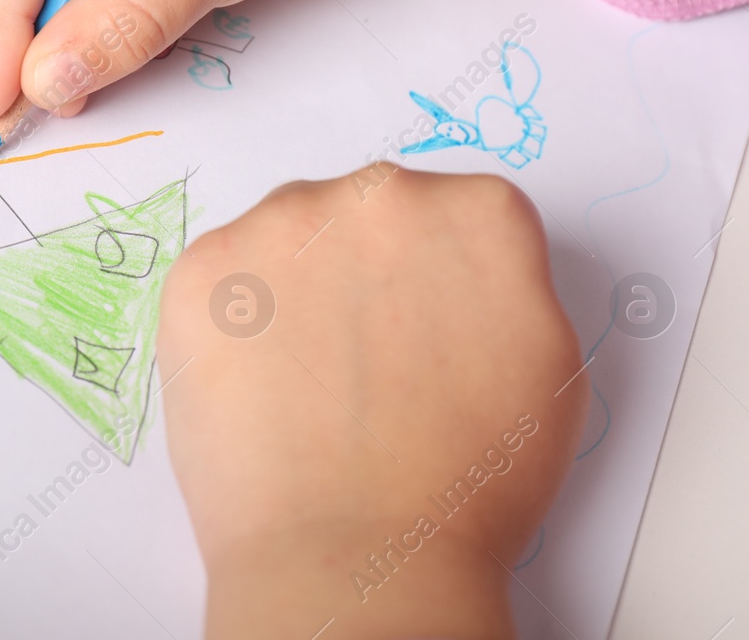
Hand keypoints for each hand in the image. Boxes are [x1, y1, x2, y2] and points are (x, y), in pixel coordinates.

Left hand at [158, 168, 585, 638]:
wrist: (357, 553)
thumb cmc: (464, 483)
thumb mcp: (545, 363)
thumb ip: (505, 280)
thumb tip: (460, 268)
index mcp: (477, 212)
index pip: (459, 216)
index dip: (442, 283)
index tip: (430, 331)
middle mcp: (379, 195)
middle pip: (368, 216)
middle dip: (364, 273)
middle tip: (365, 364)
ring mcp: (282, 224)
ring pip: (288, 239)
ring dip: (294, 288)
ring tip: (309, 384)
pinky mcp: (204, 266)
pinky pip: (221, 278)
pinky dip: (231, 322)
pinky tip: (258, 385)